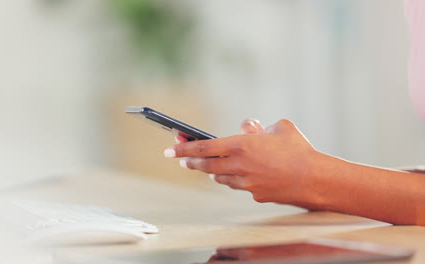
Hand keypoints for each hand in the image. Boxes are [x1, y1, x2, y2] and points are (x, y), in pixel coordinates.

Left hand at [165, 119, 320, 204]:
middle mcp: (238, 165)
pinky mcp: (254, 194)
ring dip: (212, 171)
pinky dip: (234, 179)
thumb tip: (246, 126)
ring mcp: (245, 183)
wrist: (315, 179)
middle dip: (191, 162)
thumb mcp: (279, 127)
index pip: (203, 147)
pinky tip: (238, 175)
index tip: (169, 149)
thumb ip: (258, 126)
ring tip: (209, 167)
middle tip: (183, 160)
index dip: (184, 147)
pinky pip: (238, 185)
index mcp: (241, 145)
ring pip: (220, 177)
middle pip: (206, 166)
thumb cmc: (298, 150)